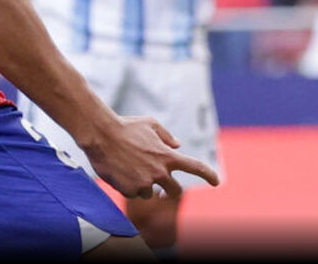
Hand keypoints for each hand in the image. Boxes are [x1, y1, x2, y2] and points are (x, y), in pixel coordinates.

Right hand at [86, 115, 219, 199]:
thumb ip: (166, 136)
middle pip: (175, 191)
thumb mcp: (150, 124)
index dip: (208, 175)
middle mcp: (160, 172)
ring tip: (130, 168)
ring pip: (150, 193)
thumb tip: (177, 145)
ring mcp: (145, 183)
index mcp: (168, 156)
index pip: (195, 167)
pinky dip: (130, 186)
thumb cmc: (126, 126)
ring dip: (144, 185)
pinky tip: (121, 172)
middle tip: (164, 187)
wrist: (101, 135)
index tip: (216, 182)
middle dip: (171, 191)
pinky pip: (134, 193)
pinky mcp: (130, 191)